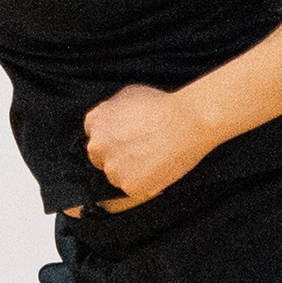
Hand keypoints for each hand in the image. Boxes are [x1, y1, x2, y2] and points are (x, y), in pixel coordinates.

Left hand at [78, 83, 216, 208]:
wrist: (187, 123)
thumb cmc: (163, 106)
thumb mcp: (129, 94)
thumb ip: (112, 109)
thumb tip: (112, 117)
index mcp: (96, 122)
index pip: (93, 134)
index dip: (110, 137)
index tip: (124, 138)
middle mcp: (98, 146)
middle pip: (100, 158)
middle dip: (116, 155)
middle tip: (139, 150)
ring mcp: (113, 168)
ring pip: (116, 176)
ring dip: (129, 171)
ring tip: (151, 159)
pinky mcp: (130, 186)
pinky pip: (133, 189)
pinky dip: (144, 183)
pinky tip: (157, 169)